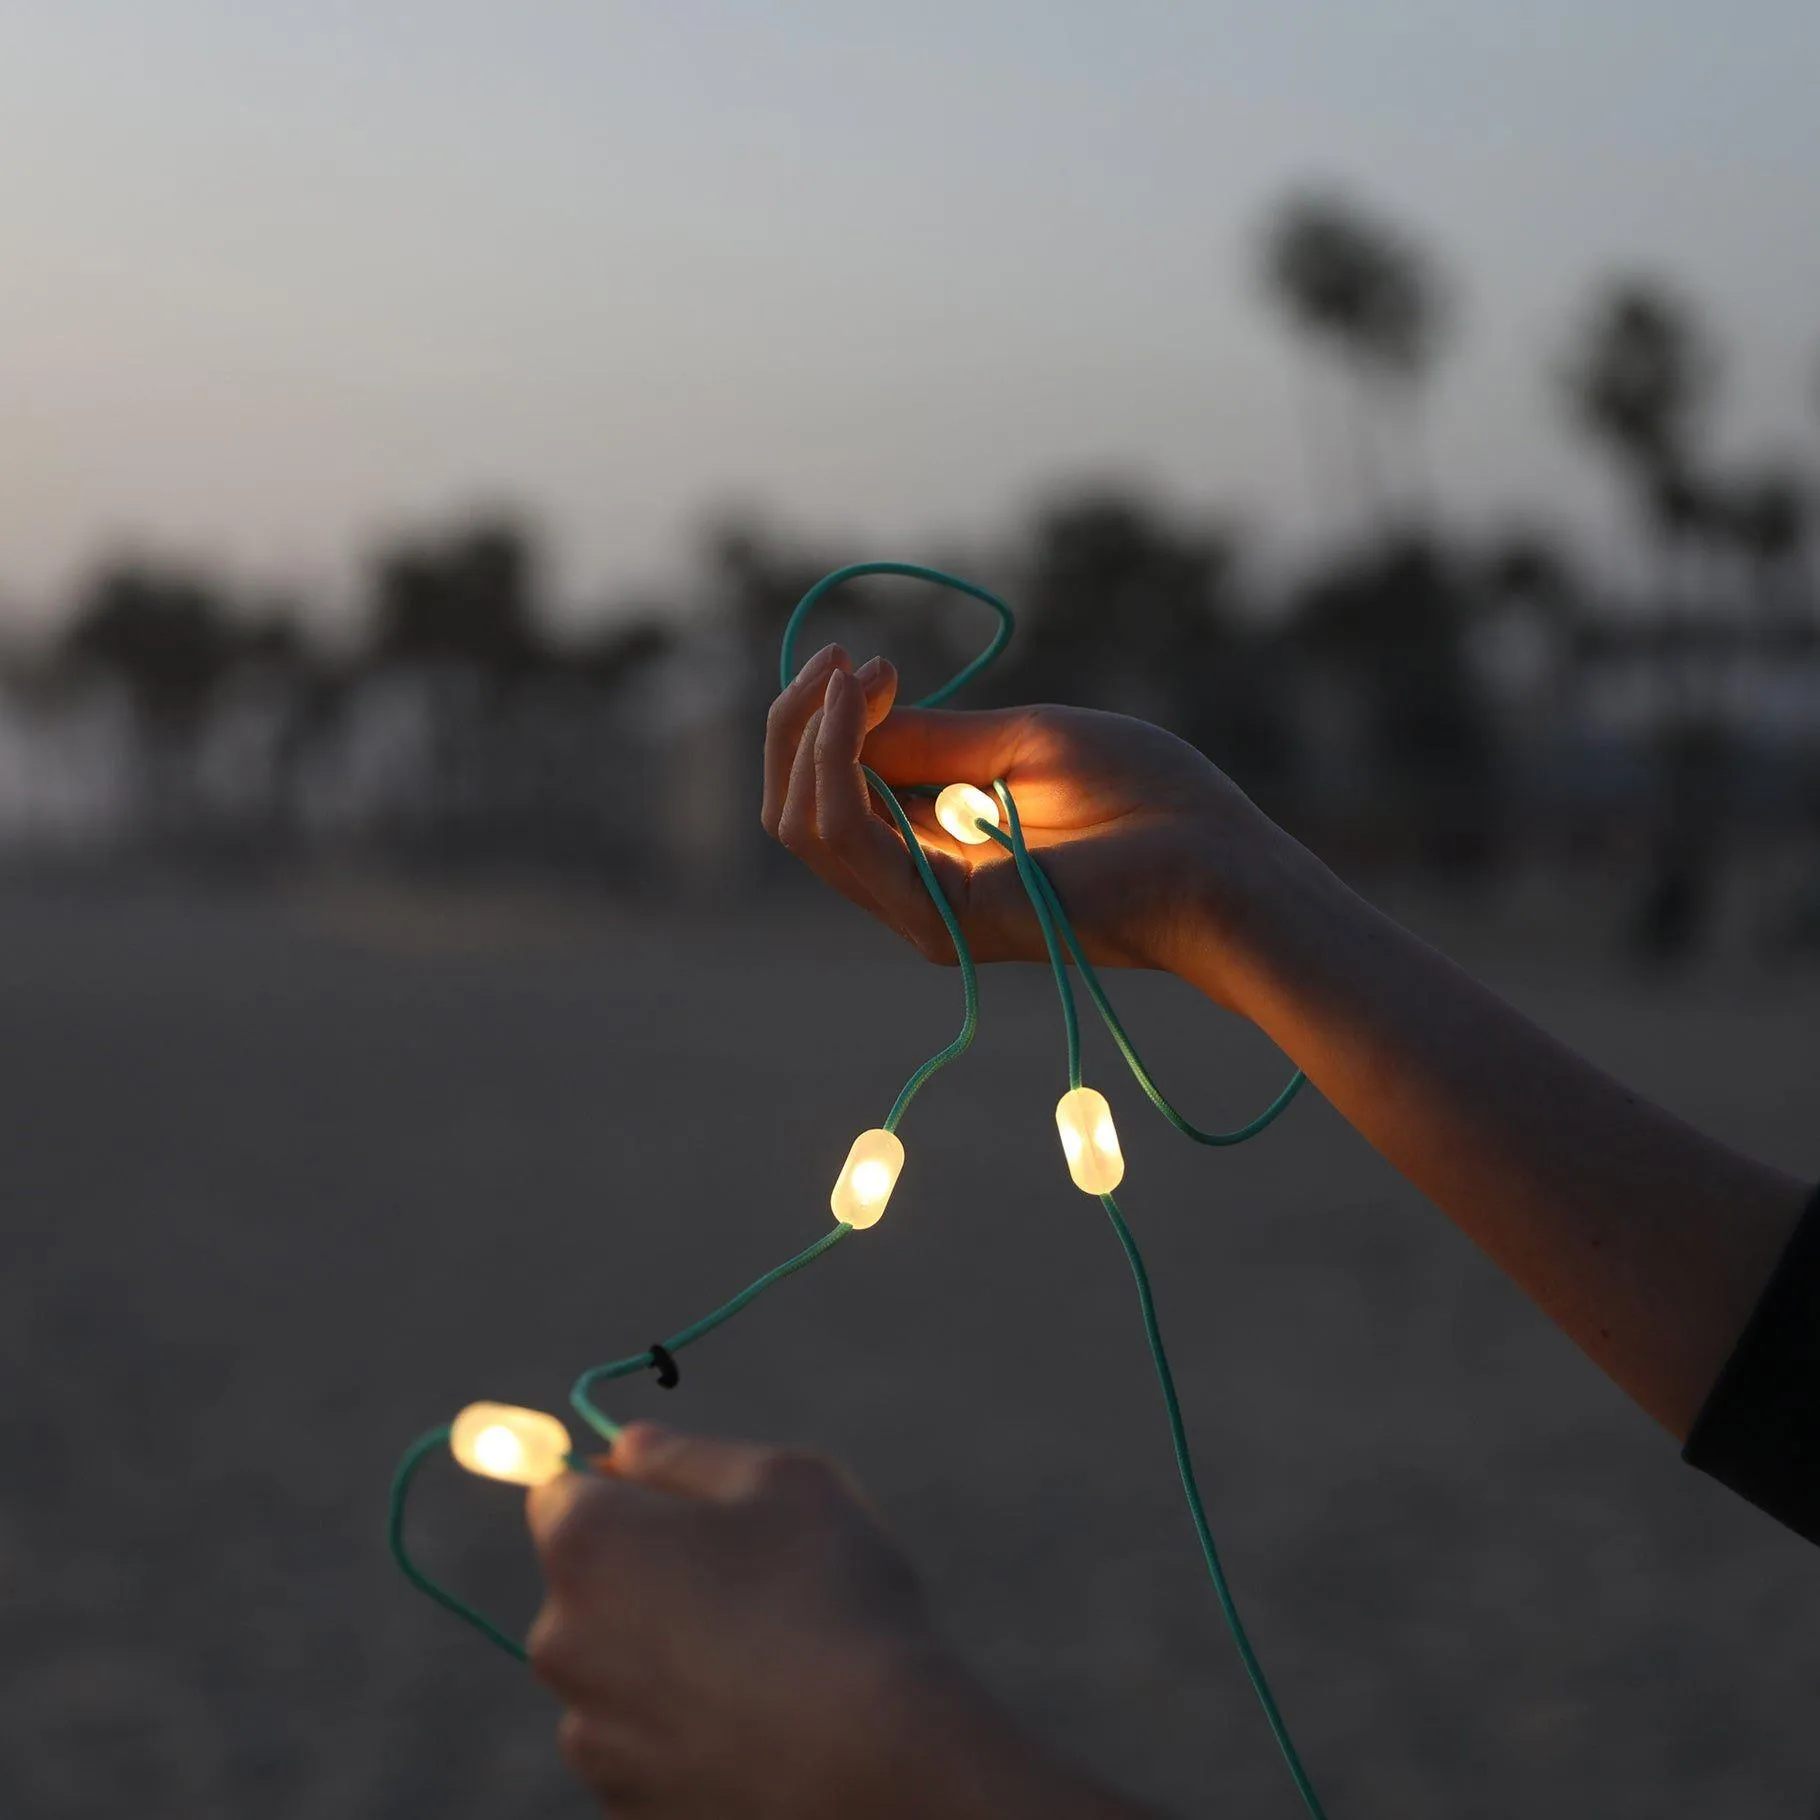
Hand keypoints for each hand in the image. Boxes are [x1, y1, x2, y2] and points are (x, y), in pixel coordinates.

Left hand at [526, 1425, 1146, 1819]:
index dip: (621, 1489)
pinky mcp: (623, 1808)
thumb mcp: (780, 1478)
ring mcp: (590, 1737)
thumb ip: (684, 1455)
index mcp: (588, 1545)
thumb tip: (624, 1449)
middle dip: (647, 1574)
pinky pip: (646, 1744)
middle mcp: (563, 1643)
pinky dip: (687, 1728)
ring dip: (667, 1656)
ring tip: (768, 1660)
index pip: (561, 1493)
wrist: (885, 1762)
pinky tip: (762, 1723)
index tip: (681, 1505)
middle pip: (589, 1586)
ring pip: (619, 1670)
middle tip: (748, 1583)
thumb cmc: (833, 1594)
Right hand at [760, 644, 1293, 998]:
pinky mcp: (940, 916)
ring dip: (809, 734)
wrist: (1216, 859)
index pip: (829, 795)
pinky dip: (834, 760)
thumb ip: (934, 739)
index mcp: (934, 850)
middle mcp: (914, 889)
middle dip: (796, 723)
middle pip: (796, 812)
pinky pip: (843, 836)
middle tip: (843, 661)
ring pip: (803, 824)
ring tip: (855, 676)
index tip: (868, 662)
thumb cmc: (1148, 798)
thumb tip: (850, 711)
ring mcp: (922, 911)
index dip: (824, 720)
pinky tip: (861, 704)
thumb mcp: (1024, 741)